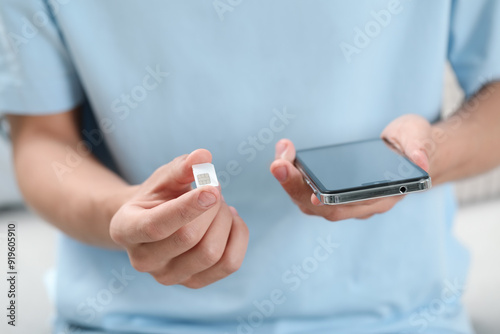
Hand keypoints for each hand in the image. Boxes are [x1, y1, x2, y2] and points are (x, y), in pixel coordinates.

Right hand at [110, 149, 248, 288]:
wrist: (153, 223)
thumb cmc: (158, 197)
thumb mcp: (163, 178)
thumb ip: (180, 167)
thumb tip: (203, 157)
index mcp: (125, 229)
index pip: (157, 226)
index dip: (188, 208)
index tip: (213, 189)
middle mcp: (142, 261)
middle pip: (189, 238)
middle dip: (211, 208)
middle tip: (215, 189)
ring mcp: (168, 277)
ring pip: (211, 253)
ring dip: (225, 221)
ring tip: (220, 205)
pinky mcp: (194, 283)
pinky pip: (229, 264)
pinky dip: (238, 237)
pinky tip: (230, 221)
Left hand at [270, 114, 432, 220]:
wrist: (409, 150)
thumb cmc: (413, 143)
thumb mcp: (419, 137)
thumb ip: (420, 147)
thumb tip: (419, 161)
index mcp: (384, 196)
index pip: (354, 206)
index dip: (333, 204)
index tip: (314, 194)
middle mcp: (361, 204)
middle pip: (324, 207)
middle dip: (297, 187)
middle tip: (279, 164)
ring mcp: (345, 200)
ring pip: (311, 201)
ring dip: (290, 182)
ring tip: (279, 157)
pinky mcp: (333, 190)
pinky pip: (308, 189)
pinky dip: (293, 176)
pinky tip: (284, 155)